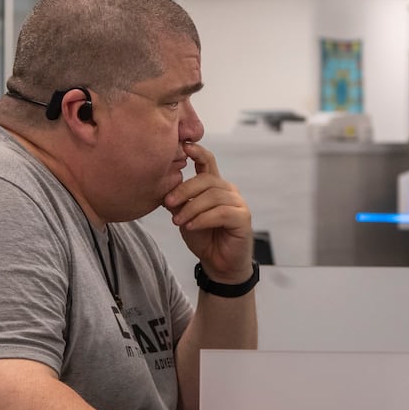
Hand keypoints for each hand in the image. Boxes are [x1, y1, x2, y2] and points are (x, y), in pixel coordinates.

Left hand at [163, 141, 253, 282]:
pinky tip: (191, 226)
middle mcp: (228, 190)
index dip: (197, 151)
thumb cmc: (203, 237)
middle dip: (184, 189)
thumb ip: (178, 201)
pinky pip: (221, 212)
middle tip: (168, 202)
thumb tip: (165, 188)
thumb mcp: (184, 216)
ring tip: (177, 221)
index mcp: (214, 186)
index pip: (208, 162)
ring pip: (212, 196)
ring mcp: (238, 203)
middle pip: (206, 179)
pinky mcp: (243, 218)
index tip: (184, 146)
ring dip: (191, 208)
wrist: (218, 263)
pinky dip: (202, 219)